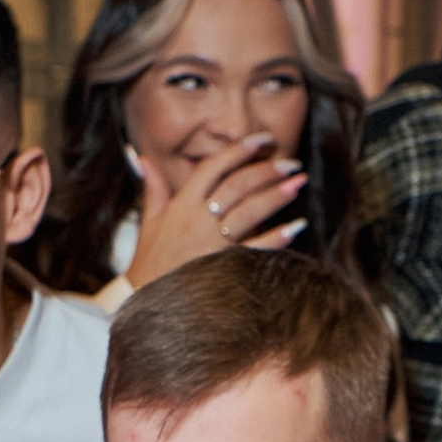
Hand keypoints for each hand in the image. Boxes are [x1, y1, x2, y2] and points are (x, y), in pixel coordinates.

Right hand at [127, 135, 305, 287]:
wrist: (144, 302)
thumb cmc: (149, 263)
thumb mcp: (149, 222)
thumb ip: (153, 188)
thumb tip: (143, 158)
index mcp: (182, 205)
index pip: (213, 167)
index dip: (239, 150)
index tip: (263, 140)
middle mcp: (198, 220)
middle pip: (237, 186)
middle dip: (266, 171)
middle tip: (291, 163)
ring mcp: (212, 244)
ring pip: (249, 212)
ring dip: (275, 197)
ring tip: (297, 184)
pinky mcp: (223, 267)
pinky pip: (255, 249)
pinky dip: (277, 238)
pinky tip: (295, 228)